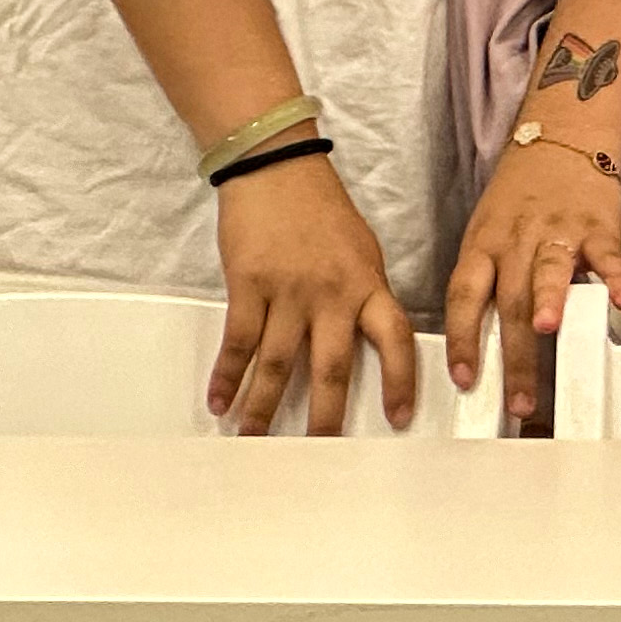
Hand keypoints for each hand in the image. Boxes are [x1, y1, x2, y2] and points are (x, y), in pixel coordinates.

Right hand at [207, 151, 416, 434]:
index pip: (396, 339)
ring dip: (265, 408)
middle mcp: (333, 293)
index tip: (400, 419)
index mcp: (368, 283)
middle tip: (319, 454)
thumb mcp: (361, 249)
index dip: (400, 381)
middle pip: (334, 368)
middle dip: (326, 418)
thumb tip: (371, 341)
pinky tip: (220, 402)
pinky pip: (239, 342)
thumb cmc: (321, 209)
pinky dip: (228, 376)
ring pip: (280, 365)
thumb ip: (365, 294)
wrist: (277, 167)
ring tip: (256, 440)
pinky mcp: (250, 284)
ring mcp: (290, 290)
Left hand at [446, 135, 620, 420]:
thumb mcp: (488, 231)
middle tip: (519, 400)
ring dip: (549, 301)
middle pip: (509, 300)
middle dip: (514, 355)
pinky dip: (616, 277)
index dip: (462, 338)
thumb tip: (482, 346)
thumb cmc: (520, 196)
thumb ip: (488, 282)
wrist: (562, 134)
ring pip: (549, 271)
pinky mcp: (597, 225)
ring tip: (548, 331)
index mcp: (484, 245)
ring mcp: (557, 231)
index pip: (464, 296)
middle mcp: (516, 241)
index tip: (465, 379)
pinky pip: (607, 254)